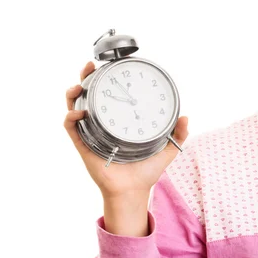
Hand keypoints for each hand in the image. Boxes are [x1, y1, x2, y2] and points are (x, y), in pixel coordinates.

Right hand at [63, 61, 188, 198]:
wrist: (134, 191)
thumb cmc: (147, 170)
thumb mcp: (167, 148)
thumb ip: (178, 133)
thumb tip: (186, 116)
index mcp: (119, 121)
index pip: (110, 95)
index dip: (107, 79)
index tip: (111, 65)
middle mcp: (103, 124)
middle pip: (89, 95)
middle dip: (86, 78)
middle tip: (90, 67)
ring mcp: (91, 134)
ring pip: (74, 107)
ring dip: (73, 94)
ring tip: (79, 86)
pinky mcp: (84, 146)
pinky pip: (72, 129)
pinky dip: (71, 118)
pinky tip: (79, 112)